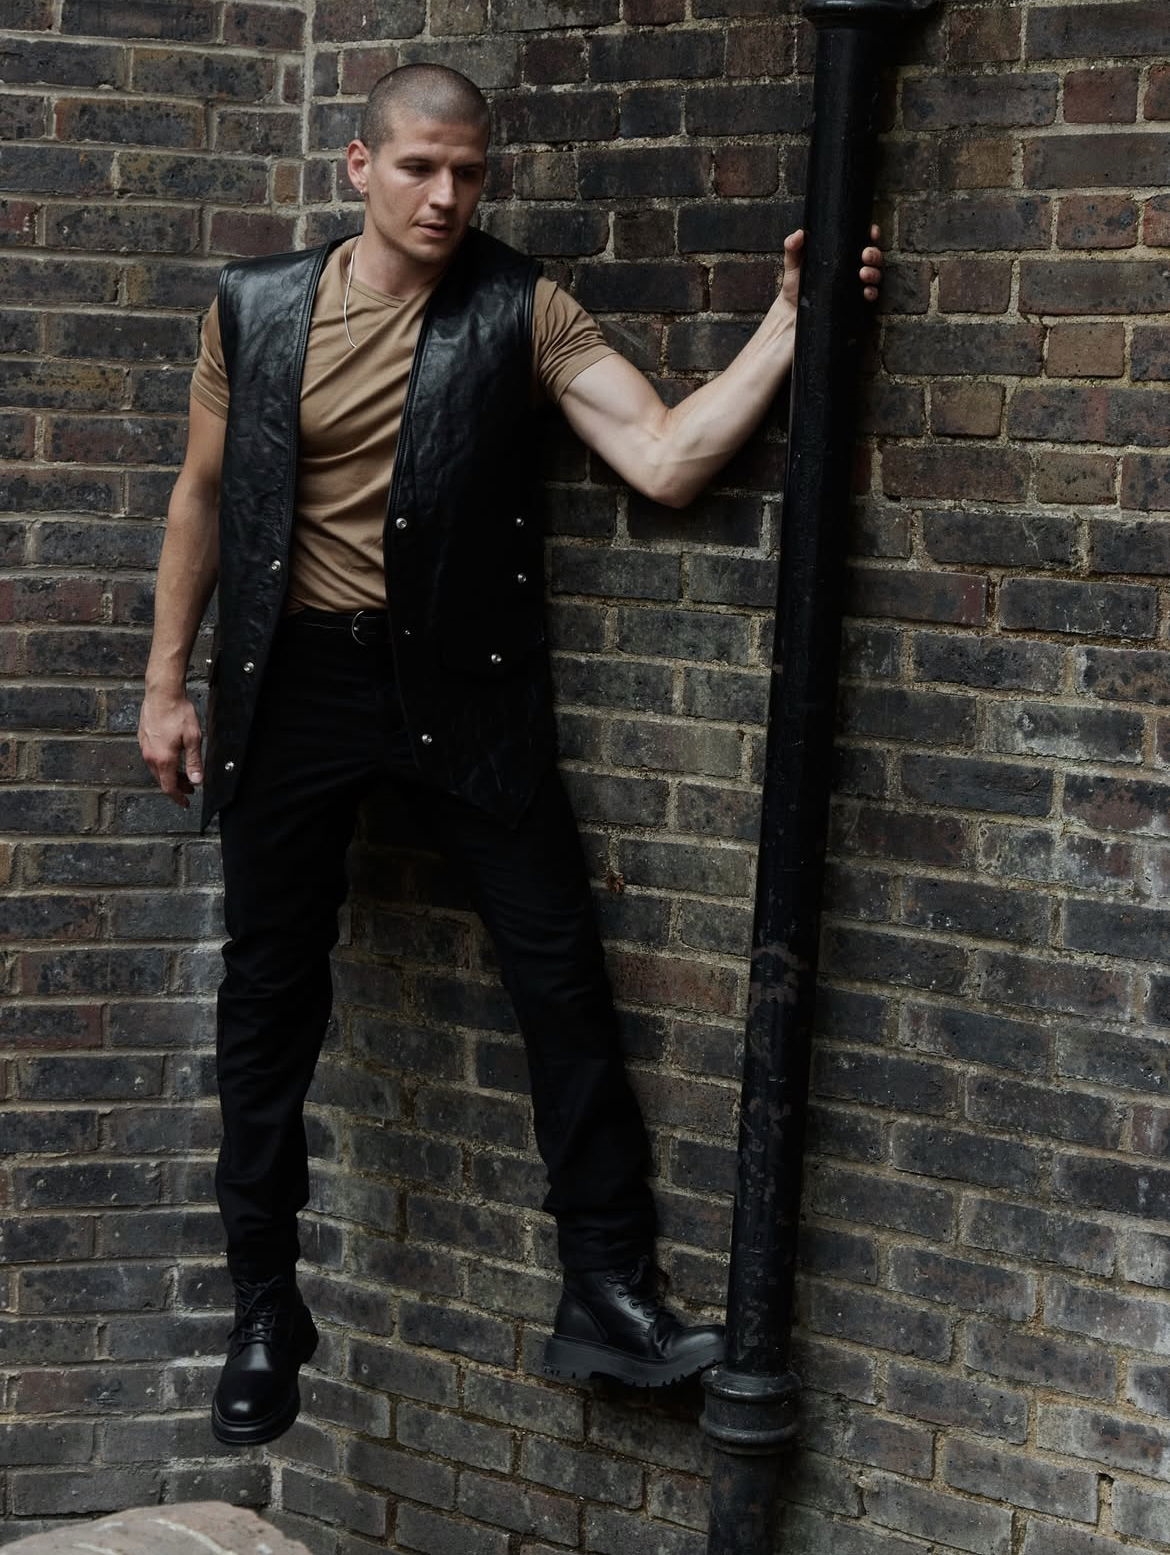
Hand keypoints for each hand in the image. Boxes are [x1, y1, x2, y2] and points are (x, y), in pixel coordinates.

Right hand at [138, 691, 203, 807]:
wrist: (162, 693)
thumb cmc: (178, 712)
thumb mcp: (193, 738)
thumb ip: (194, 762)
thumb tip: (197, 781)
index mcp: (163, 759)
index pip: (169, 787)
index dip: (178, 797)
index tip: (185, 803)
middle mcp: (150, 756)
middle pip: (162, 780)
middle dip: (176, 787)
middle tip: (190, 788)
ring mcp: (145, 747)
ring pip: (156, 770)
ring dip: (170, 775)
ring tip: (184, 774)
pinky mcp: (143, 739)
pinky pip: (152, 759)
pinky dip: (163, 764)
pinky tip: (172, 758)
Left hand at [780, 225, 884, 309]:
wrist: (793, 315)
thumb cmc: (795, 287)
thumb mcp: (793, 264)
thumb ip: (793, 247)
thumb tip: (799, 233)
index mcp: (842, 256)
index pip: (862, 242)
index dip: (871, 235)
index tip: (872, 232)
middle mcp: (852, 270)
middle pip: (873, 258)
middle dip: (874, 254)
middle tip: (865, 255)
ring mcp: (856, 286)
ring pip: (875, 276)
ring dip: (874, 273)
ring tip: (863, 273)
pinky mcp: (855, 303)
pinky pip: (871, 297)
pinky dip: (872, 293)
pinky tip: (866, 291)